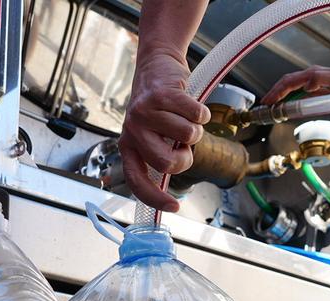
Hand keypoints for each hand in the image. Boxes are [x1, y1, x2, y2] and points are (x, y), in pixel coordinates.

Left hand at [119, 49, 210, 211]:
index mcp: (128, 145)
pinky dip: (202, 113)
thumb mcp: (151, 134)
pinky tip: (192, 104)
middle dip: (185, 158)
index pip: (137, 181)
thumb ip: (159, 155)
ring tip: (185, 118)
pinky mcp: (161, 94)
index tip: (174, 206)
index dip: (155, 198)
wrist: (157, 64)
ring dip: (195, 129)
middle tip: (184, 146)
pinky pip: (196, 115)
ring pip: (187, 136)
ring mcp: (145, 112)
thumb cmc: (159, 106)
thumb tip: (169, 187)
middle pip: (168, 164)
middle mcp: (132, 131)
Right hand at [262, 66, 329, 104]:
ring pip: (290, 83)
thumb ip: (321, 81)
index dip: (277, 92)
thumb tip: (305, 86)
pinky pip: (297, 87)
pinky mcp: (315, 83)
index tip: (269, 102)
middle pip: (286, 82)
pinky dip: (287, 93)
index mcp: (313, 75)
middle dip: (274, 92)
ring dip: (278, 93)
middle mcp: (311, 75)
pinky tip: (284, 101)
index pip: (289, 83)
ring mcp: (312, 78)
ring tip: (270, 103)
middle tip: (265, 105)